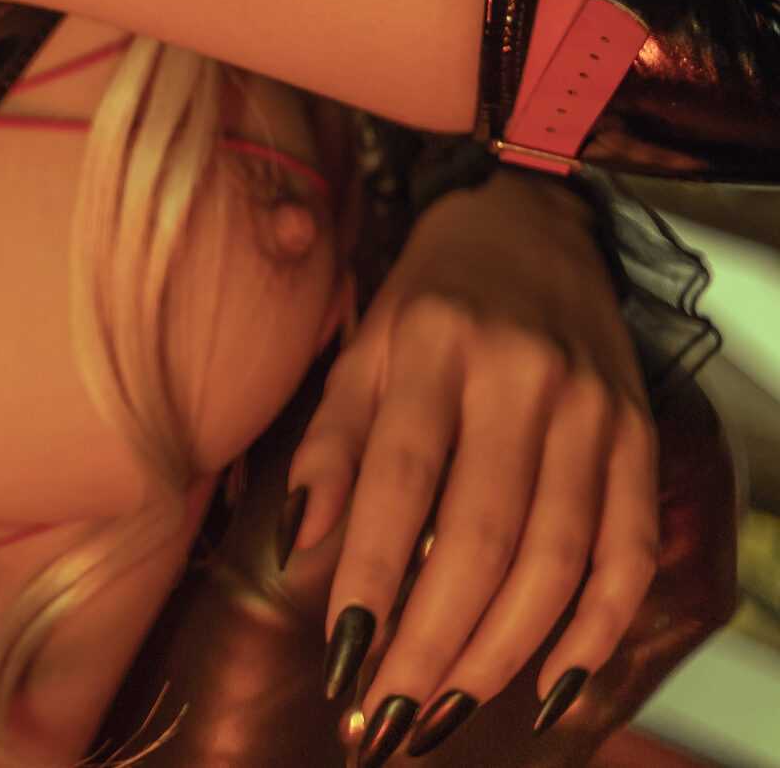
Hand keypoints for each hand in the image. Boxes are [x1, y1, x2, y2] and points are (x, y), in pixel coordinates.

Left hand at [283, 172, 660, 758]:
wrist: (530, 220)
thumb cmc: (428, 297)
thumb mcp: (364, 344)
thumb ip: (330, 445)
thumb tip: (298, 554)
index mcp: (436, 345)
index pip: (400, 482)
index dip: (369, 578)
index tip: (340, 661)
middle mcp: (520, 376)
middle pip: (481, 537)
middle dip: (432, 643)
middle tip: (390, 717)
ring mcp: (590, 407)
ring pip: (556, 559)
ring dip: (500, 653)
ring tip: (448, 708)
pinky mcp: (639, 434)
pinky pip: (627, 552)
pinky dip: (595, 631)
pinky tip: (550, 684)